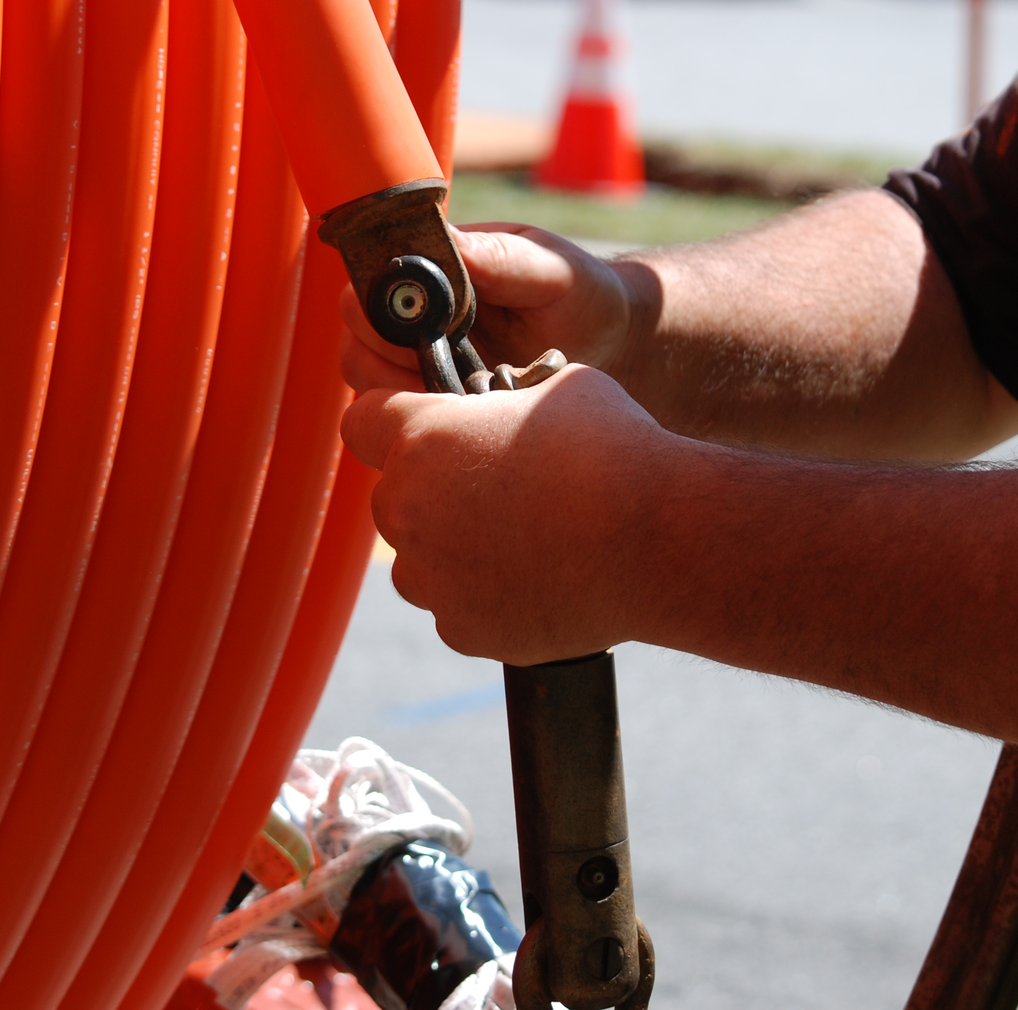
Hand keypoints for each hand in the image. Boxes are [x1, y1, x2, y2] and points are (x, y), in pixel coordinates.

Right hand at [338, 223, 643, 394]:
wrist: (610, 347)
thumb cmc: (582, 295)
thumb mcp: (552, 269)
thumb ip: (502, 258)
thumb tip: (450, 242)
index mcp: (435, 263)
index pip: (370, 273)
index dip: (381, 298)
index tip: (424, 317)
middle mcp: (416, 308)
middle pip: (355, 327)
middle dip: (385, 347)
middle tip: (439, 358)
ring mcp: (418, 355)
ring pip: (364, 374)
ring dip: (398, 385)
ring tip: (457, 388)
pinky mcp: (431, 397)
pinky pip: (396, 410)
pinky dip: (418, 415)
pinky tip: (462, 411)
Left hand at [340, 364, 677, 664]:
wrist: (655, 540)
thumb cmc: (613, 451)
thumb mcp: (556, 388)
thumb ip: (503, 399)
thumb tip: (505, 404)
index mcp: (421, 438)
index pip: (362, 420)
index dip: (391, 420)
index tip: (422, 428)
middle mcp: (408, 508)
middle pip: (394, 496)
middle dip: (433, 491)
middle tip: (499, 489)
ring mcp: (431, 576)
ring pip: (420, 560)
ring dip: (453, 549)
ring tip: (525, 540)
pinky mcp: (461, 629)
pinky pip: (457, 608)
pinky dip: (486, 598)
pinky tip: (539, 580)